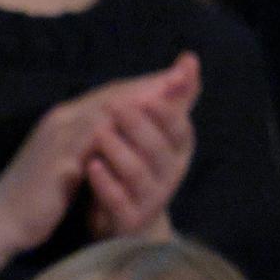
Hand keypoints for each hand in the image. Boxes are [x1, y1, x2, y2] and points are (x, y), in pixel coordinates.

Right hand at [0, 57, 197, 253]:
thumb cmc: (35, 194)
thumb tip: (116, 134)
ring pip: (106, 112)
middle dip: (149, 85)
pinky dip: (120, 132)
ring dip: (141, 103)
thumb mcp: (66, 163)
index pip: (109, 94)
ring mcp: (57, 140)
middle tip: (183, 75)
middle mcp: (60, 122)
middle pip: (112, 95)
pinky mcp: (58, 161)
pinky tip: (145, 131)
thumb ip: (88, 144)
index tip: (176, 77)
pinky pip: (94, 142)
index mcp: (63, 120)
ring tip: (173, 96)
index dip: (143, 84)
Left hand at [84, 68, 196, 238]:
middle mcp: (170, 174)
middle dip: (137, 126)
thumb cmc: (138, 166)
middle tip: (114, 106)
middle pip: (158, 148)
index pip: (179, 129)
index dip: (166, 112)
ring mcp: (150, 199)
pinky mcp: (129, 219)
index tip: (145, 96)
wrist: (125, 221)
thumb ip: (171, 97)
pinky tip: (91, 167)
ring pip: (137, 173)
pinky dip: (105, 183)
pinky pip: (119, 201)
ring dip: (118, 150)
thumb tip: (189, 58)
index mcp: (178, 151)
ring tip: (98, 134)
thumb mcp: (154, 131)